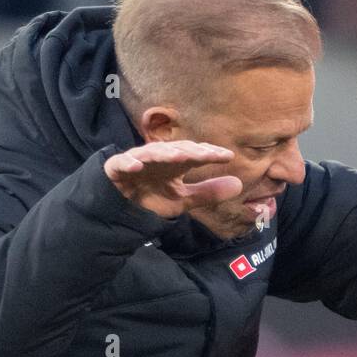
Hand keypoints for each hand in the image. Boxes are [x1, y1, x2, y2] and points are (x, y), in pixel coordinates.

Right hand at [103, 140, 242, 218]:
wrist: (120, 207)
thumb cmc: (152, 196)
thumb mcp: (183, 199)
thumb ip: (208, 192)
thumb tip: (240, 184)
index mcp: (175, 162)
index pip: (195, 154)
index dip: (210, 154)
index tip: (228, 156)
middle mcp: (158, 157)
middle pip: (176, 150)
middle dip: (191, 151)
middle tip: (207, 154)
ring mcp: (137, 160)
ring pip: (152, 153)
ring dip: (164, 153)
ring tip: (179, 156)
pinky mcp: (117, 168)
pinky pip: (122, 163)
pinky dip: (129, 163)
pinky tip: (137, 166)